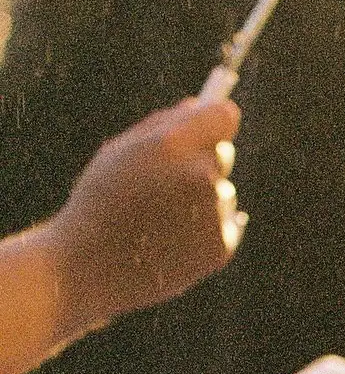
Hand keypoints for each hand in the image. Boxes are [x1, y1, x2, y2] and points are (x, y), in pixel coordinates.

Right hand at [45, 96, 242, 334]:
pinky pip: (227, 224)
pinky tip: (175, 240)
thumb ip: (162, 126)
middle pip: (224, 154)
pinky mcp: (221, 246)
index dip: (215, 121)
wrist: (89, 266)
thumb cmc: (99, 202)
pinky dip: (208, 229)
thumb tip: (199, 108)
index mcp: (172, 144)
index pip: (225, 116)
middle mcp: (200, 175)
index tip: (211, 127)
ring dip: (204, 199)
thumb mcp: (120, 151)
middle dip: (203, 162)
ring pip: (224, 192)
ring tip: (163, 219)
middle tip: (168, 183)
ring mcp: (214, 213)